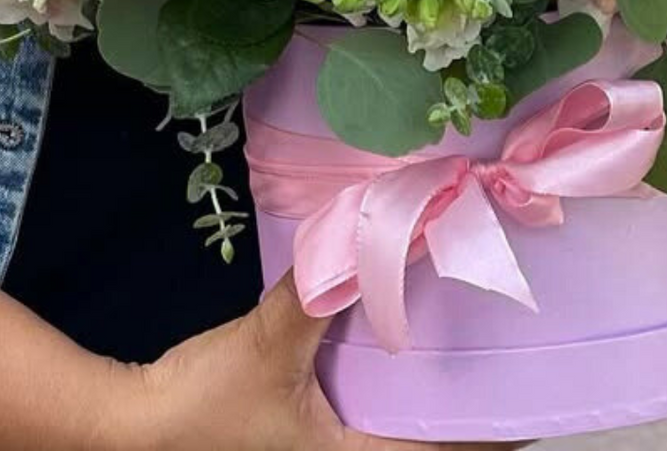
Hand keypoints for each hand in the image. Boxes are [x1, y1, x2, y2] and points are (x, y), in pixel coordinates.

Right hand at [131, 272, 527, 450]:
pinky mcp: (297, 431)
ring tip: (456, 332)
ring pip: (390, 422)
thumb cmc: (205, 411)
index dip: (496, 430)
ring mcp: (320, 450)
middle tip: (502, 345)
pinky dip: (378, 374)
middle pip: (425, 440)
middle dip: (462, 400)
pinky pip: (358, 406)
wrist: (130, 432)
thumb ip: (318, 293)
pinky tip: (384, 332)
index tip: (536, 394)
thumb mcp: (268, 346)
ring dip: (417, 386)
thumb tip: (365, 236)